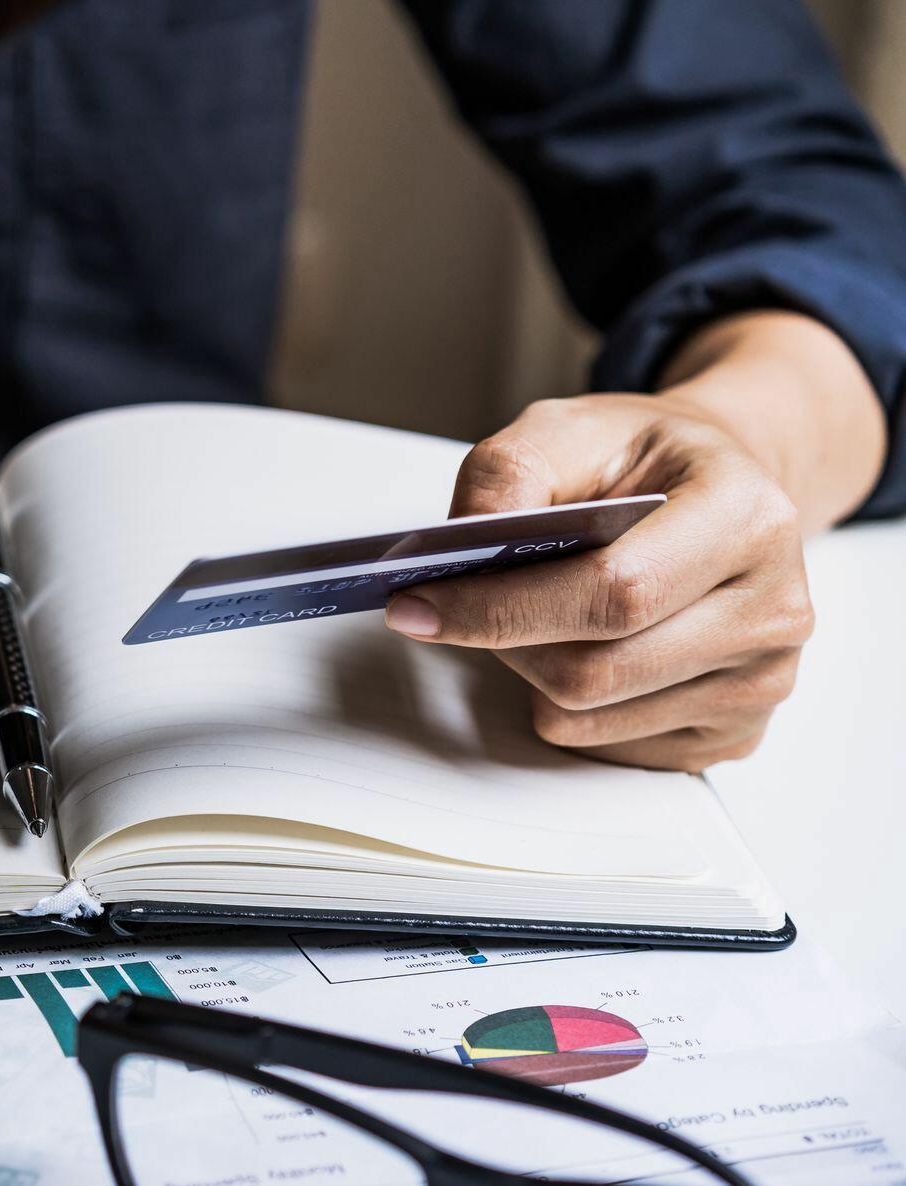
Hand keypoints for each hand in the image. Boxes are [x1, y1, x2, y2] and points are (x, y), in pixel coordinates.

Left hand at [383, 393, 812, 770]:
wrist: (720, 490)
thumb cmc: (645, 463)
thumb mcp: (571, 429)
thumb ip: (508, 473)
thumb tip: (461, 545)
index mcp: (748, 517)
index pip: (612, 593)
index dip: (501, 608)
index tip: (417, 606)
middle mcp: (775, 609)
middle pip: (592, 672)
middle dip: (502, 643)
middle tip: (459, 606)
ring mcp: (762, 682)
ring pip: (586, 720)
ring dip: (527, 674)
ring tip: (535, 615)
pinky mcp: (735, 733)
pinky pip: (606, 748)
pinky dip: (565, 705)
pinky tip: (583, 647)